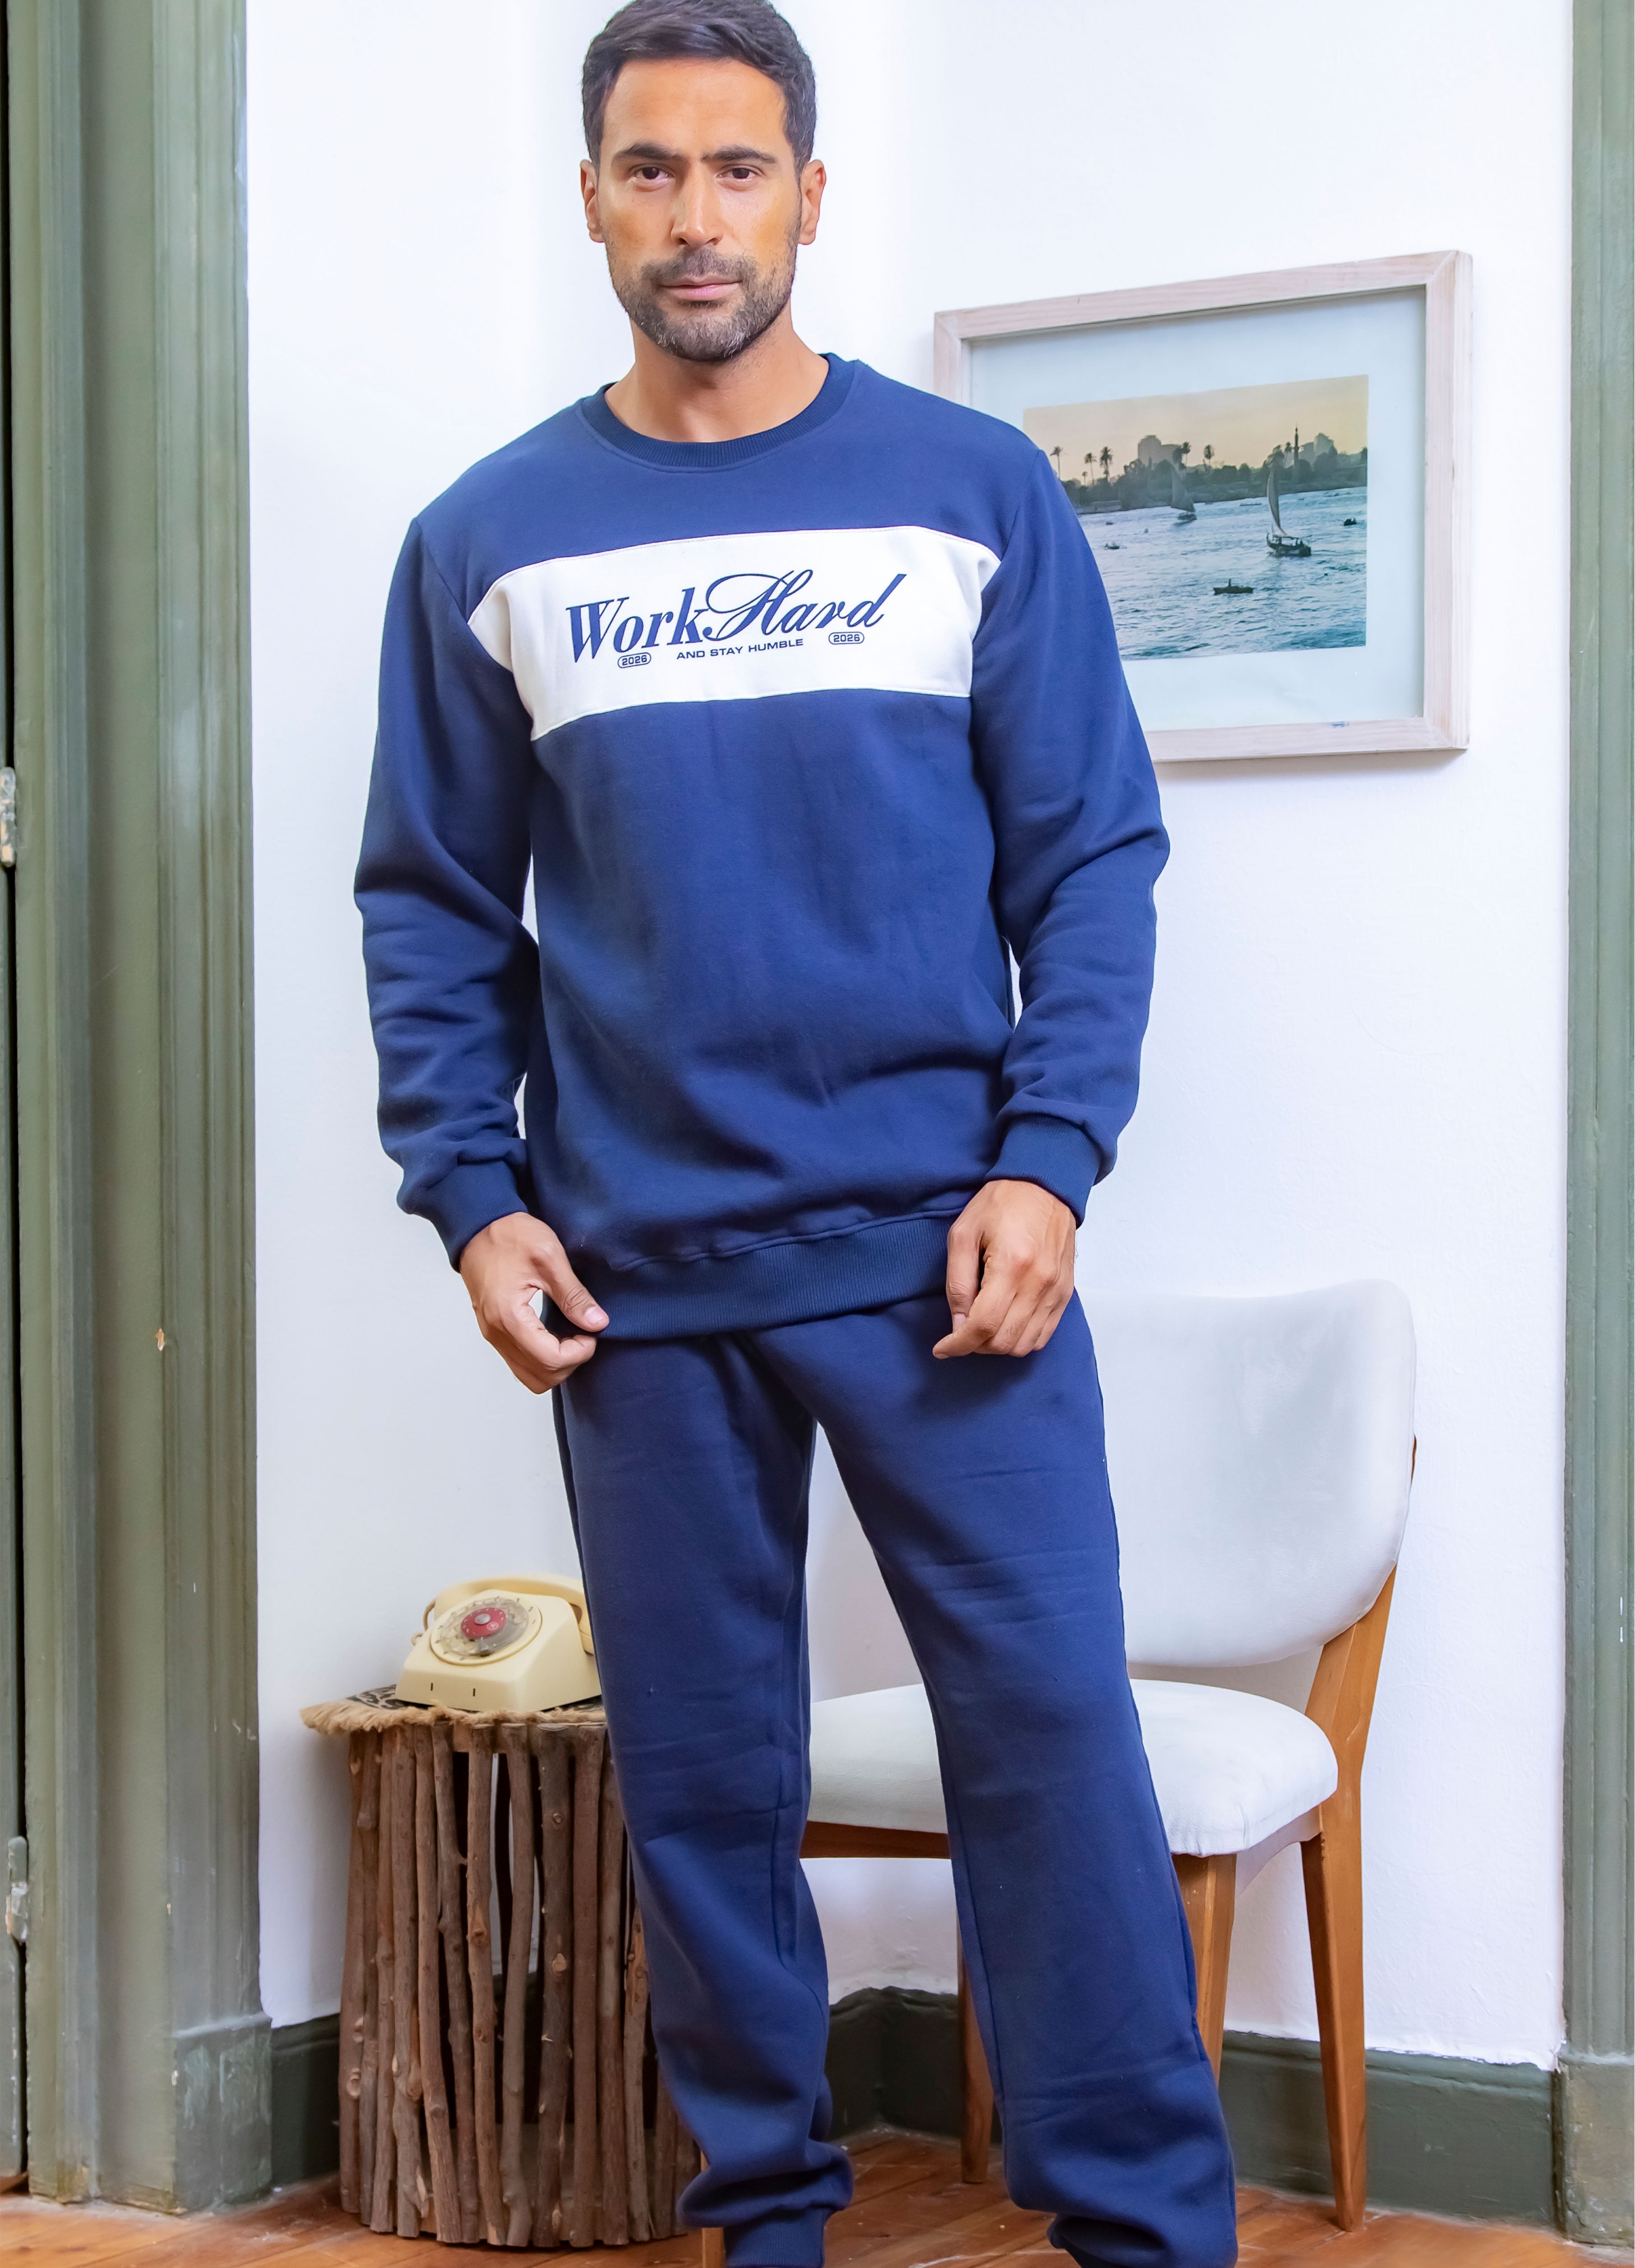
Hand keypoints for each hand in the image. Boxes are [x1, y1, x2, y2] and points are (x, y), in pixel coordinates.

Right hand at [459, 1212, 607, 1393]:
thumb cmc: (509, 1235)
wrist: (477, 1225)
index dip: (579, 1352)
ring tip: (571, 1335)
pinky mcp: (493, 1330)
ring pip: (528, 1375)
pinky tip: (555, 1334)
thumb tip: (597, 1323)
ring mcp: (492, 1334)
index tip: (592, 1332)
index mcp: (509, 1317)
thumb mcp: (549, 1257)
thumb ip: (573, 1294)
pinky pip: (519, 1361)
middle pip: (539, 1377)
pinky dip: (541, 1358)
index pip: (550, 1360)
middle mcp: (496, 1333)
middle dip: (569, 1362)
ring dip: (555, 1364)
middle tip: (584, 1335)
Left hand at [934, 1180, 1075, 1359]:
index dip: (958, 1344)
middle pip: (1005, 1341)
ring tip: (983, 1327)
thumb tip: (958, 1324)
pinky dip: (1021, 1339)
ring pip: (1025, 1344)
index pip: (984, 1325)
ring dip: (998, 1345)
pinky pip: (1044, 1335)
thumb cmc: (1001, 1203)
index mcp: (1012, 1265)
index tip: (942, 1348)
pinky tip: (1006, 1324)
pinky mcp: (1065, 1293)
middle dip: (976, 1346)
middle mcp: (1039, 1283)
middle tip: (960, 1332)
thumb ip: (958, 1282)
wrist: (1046, 1185)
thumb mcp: (964, 1233)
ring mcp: (1056, 1290)